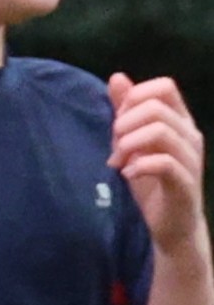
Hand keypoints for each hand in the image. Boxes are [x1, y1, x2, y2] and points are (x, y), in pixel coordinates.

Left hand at [110, 72, 206, 259]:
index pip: (165, 87)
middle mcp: (190, 135)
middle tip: (114, 145)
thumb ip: (126, 112)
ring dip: (129, 143)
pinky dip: (139, 166)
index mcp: (179, 122)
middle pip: (157, 107)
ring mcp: (190, 159)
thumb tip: (117, 78)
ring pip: (160, 131)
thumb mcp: (132, 143)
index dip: (135, 96)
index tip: (118, 120)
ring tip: (118, 160)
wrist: (171, 226)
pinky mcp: (185, 183)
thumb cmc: (150, 182)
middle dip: (125, 122)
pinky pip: (165, 163)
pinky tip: (127, 174)